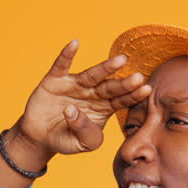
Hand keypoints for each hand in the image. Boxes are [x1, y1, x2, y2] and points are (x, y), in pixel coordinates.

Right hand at [13, 40, 151, 157]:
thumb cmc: (67, 139)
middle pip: (111, 87)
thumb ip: (86, 132)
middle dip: (124, 83)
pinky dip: (67, 54)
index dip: (133, 95)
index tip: (146, 89)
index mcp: (104, 108)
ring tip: (121, 60)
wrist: (41, 137)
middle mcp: (92, 93)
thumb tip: (73, 111)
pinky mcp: (55, 80)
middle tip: (138, 77)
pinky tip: (75, 43)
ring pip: (92, 75)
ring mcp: (75, 85)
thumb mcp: (82, 144)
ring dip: (106, 68)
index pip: (121, 101)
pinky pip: (62, 65)